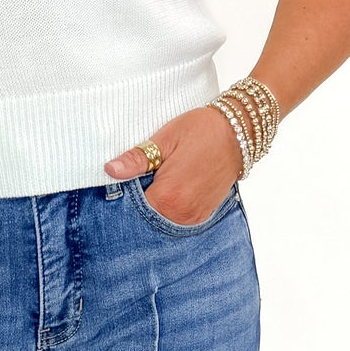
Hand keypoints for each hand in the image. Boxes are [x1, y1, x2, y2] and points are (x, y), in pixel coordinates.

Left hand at [104, 105, 238, 225]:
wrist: (239, 133)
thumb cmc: (201, 131)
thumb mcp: (164, 140)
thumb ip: (137, 159)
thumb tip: (110, 170)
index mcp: (168, 197)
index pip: (131, 208)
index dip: (124, 194)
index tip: (124, 181)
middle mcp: (181, 215)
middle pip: (145, 217)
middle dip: (137, 202)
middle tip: (140, 179)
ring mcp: (194, 218)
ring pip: (161, 219)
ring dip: (154, 206)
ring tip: (157, 181)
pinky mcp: (203, 215)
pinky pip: (176, 218)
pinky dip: (168, 208)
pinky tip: (169, 189)